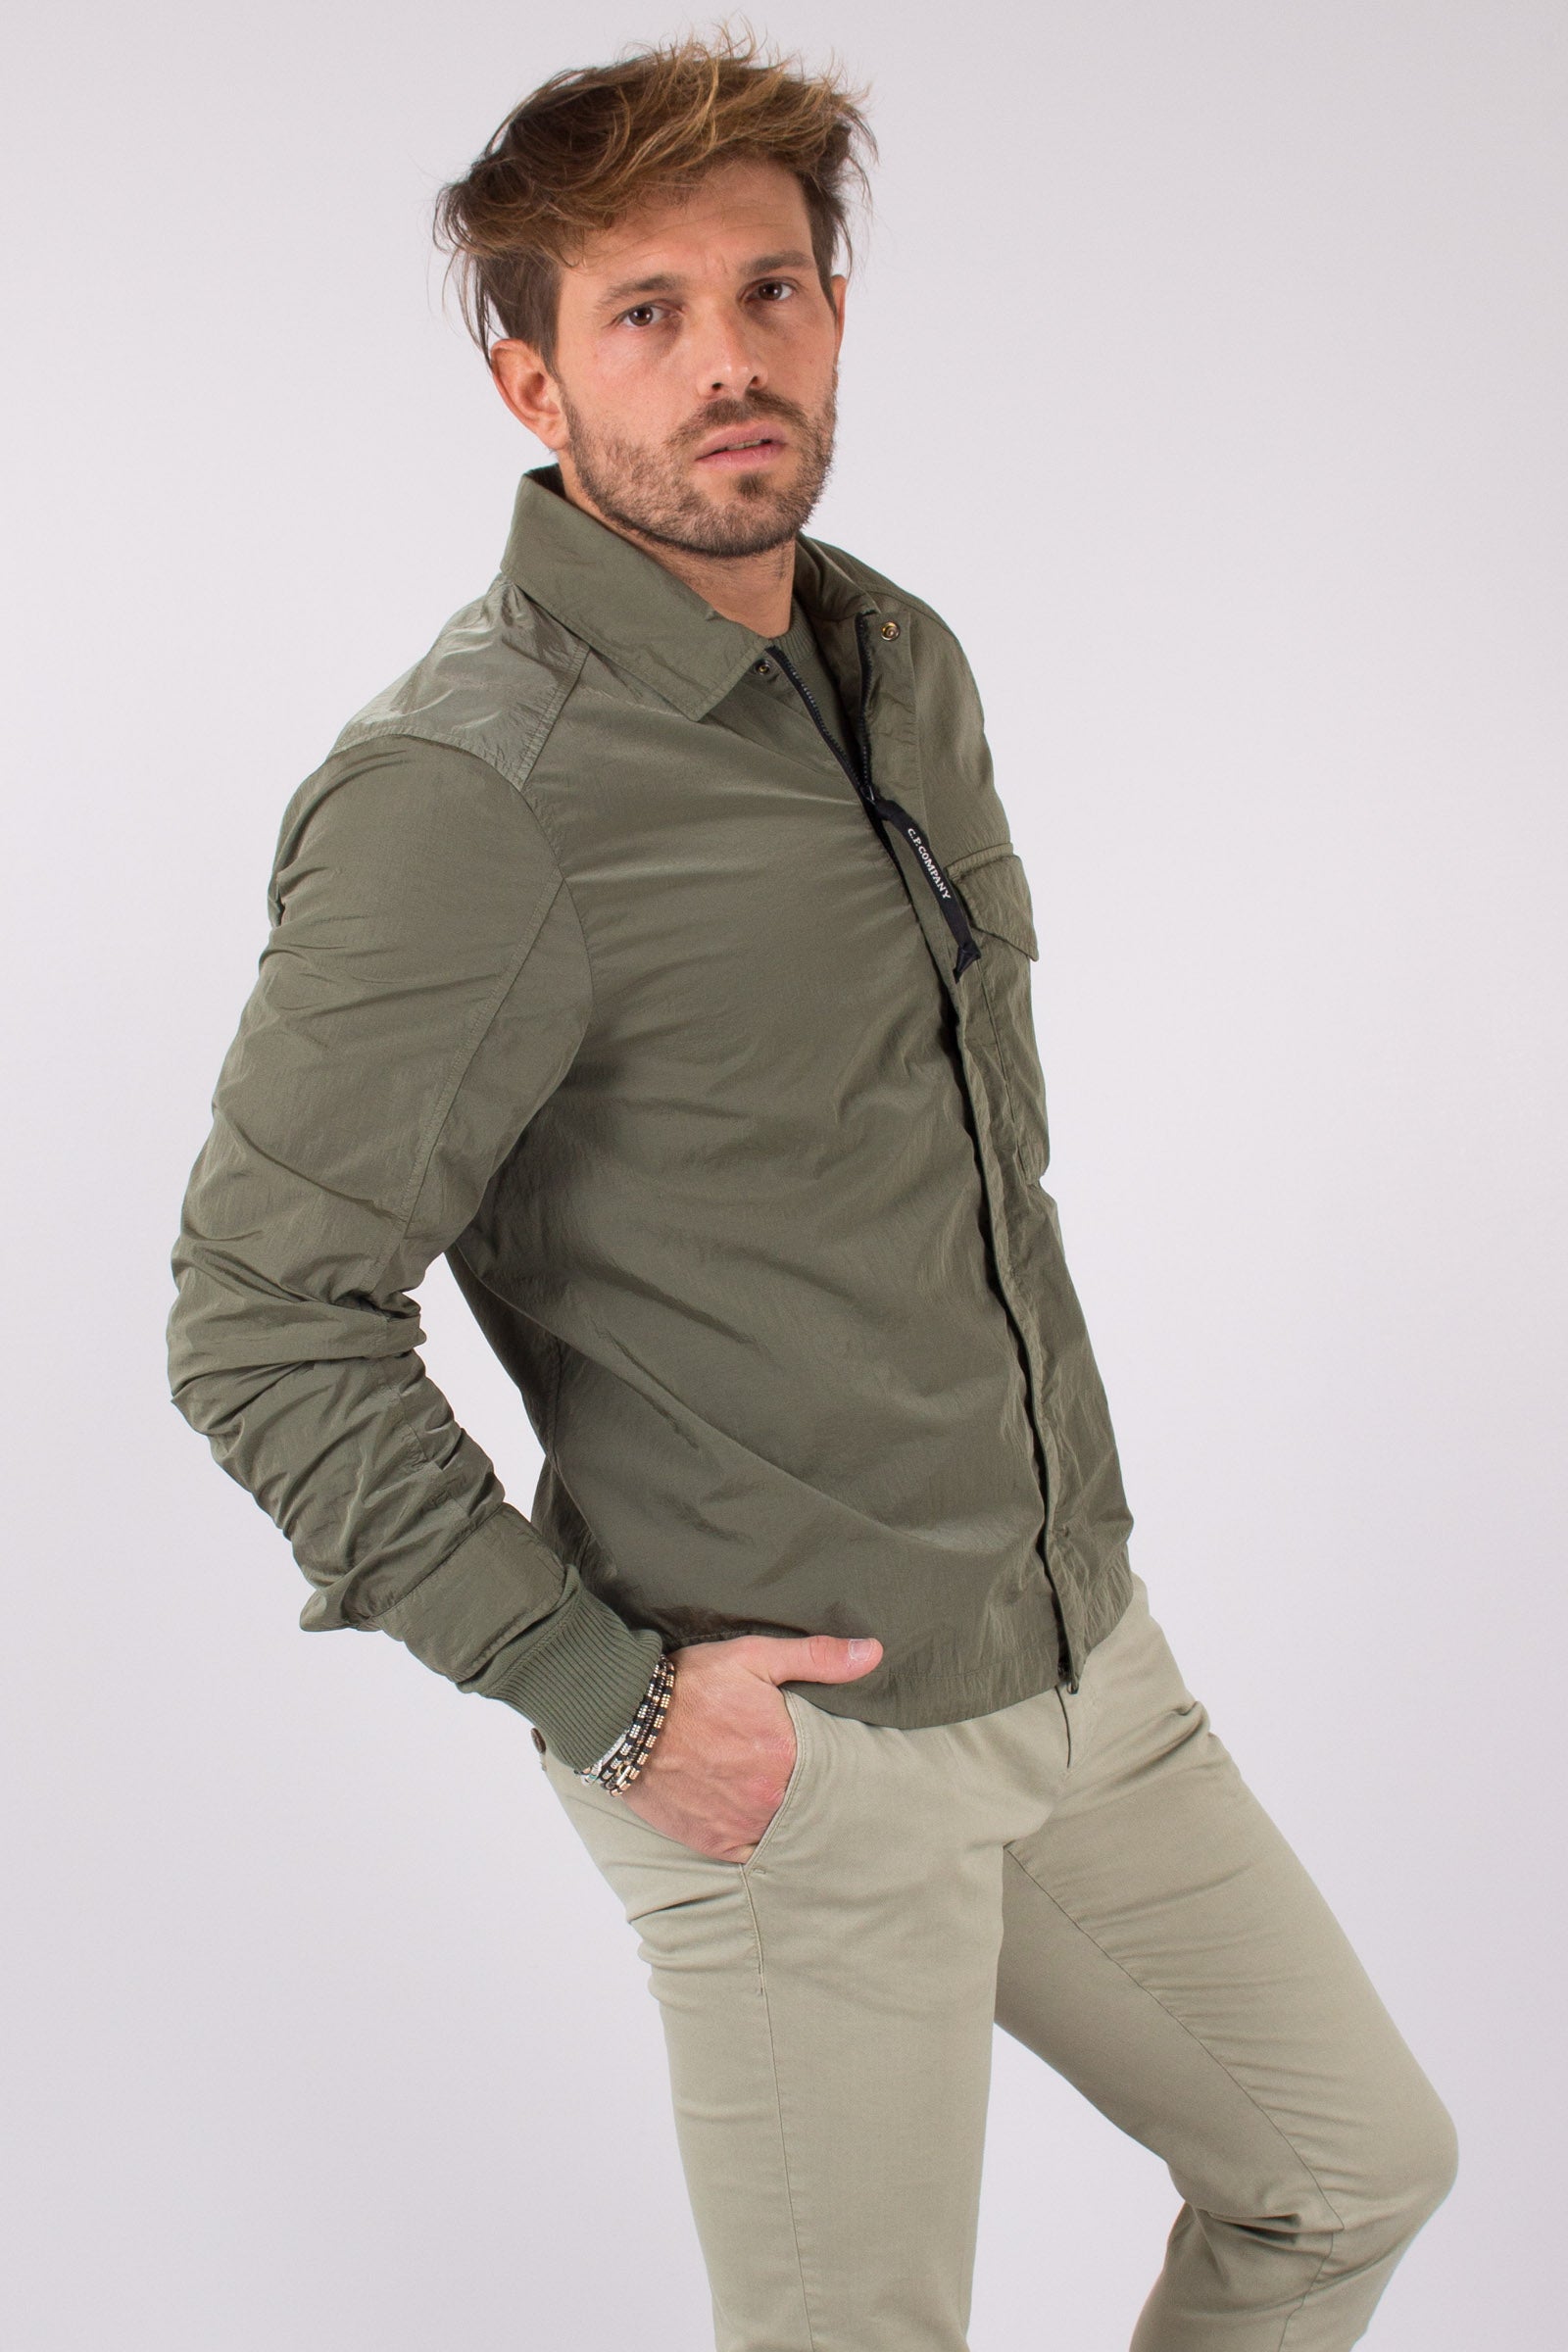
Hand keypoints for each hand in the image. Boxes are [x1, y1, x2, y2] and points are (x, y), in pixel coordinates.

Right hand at [617, 1631, 882, 1861]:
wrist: (625, 1718)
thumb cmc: (691, 1683)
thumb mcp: (755, 1656)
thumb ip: (817, 1658)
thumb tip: (873, 1652)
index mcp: (788, 1752)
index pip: (831, 1764)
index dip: (828, 1757)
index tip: (823, 1749)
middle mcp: (769, 1795)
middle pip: (808, 1798)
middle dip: (806, 1786)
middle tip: (796, 1771)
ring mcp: (742, 1823)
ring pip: (783, 1827)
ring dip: (784, 1813)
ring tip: (776, 1793)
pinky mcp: (714, 1842)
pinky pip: (752, 1850)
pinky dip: (756, 1836)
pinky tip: (755, 1817)